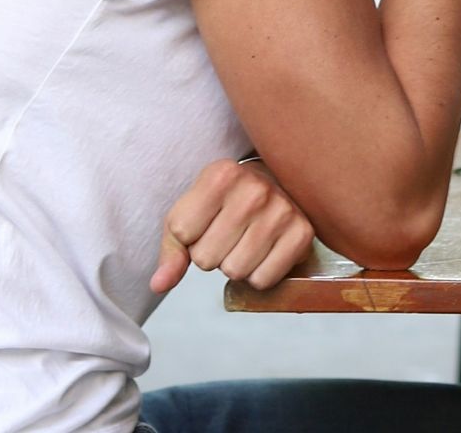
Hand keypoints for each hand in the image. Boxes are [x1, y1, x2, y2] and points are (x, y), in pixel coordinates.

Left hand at [151, 158, 314, 293]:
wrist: (278, 183)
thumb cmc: (227, 201)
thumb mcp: (192, 211)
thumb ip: (172, 248)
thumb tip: (158, 285)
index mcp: (222, 175)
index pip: (183, 234)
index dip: (190, 237)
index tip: (208, 221)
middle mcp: (255, 189)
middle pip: (207, 259)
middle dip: (213, 254)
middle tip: (229, 233)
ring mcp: (283, 211)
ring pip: (235, 272)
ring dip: (235, 265)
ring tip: (246, 241)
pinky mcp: (303, 233)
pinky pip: (263, 280)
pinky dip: (259, 274)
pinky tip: (264, 251)